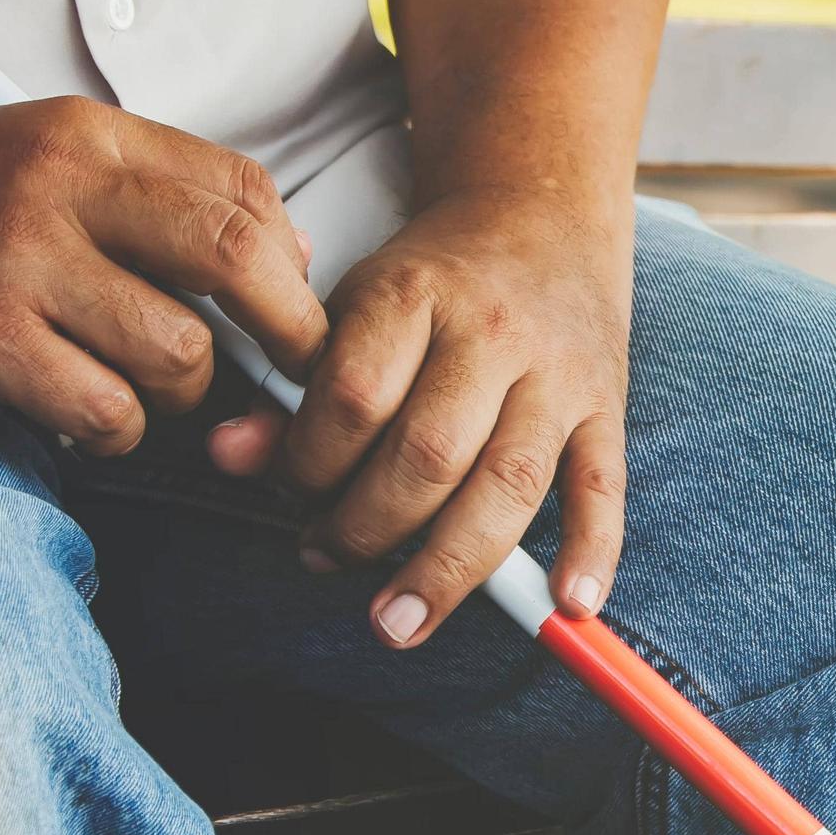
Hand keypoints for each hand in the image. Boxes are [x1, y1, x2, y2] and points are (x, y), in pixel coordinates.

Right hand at [0, 99, 328, 455]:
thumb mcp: (47, 154)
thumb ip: (160, 192)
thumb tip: (289, 254)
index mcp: (85, 135)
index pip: (240, 190)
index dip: (289, 259)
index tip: (290, 303)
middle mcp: (57, 188)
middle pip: (233, 259)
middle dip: (286, 327)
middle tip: (289, 367)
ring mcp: (19, 266)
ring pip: (177, 352)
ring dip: (178, 390)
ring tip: (134, 379)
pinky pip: (108, 411)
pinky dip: (117, 428)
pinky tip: (87, 409)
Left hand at [206, 195, 628, 648]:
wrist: (541, 213)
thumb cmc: (432, 279)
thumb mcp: (348, 307)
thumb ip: (291, 387)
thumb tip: (230, 458)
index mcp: (415, 295)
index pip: (353, 399)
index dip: (309, 463)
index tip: (292, 491)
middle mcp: (493, 334)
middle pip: (428, 454)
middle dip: (366, 527)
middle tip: (326, 556)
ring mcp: (558, 375)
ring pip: (508, 484)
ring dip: (449, 566)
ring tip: (400, 621)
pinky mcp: (605, 407)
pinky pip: (602, 487)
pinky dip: (591, 550)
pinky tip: (566, 605)